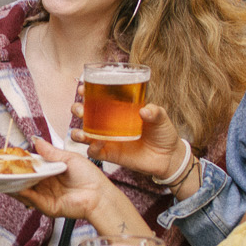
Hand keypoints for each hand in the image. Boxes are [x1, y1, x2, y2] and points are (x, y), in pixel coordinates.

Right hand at [19, 140, 152, 236]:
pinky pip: (32, 199)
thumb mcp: (67, 158)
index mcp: (50, 172)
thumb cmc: (89, 176)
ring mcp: (44, 196)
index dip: (19, 162)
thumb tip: (35, 139)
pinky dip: (23, 193)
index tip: (6, 156)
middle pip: (24, 179)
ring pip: (24, 190)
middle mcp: (45, 185)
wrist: (99, 194)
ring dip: (13, 183)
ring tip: (1, 176)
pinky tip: (16, 186)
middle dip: (11, 173)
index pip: (30, 167)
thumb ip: (50, 152)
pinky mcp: (47, 207)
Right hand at [72, 100, 189, 183]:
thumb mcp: (161, 117)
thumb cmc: (163, 133)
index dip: (87, 92)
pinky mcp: (110, 155)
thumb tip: (144, 110)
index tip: (82, 88)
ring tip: (81, 132)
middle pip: (85, 114)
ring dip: (77, 132)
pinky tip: (96, 144)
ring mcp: (108, 139)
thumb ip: (155, 112)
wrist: (168, 157)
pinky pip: (94, 152)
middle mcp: (109, 124)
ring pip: (84, 134)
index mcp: (119, 110)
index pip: (98, 98)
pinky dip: (92, 148)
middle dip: (77, 109)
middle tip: (80, 109)